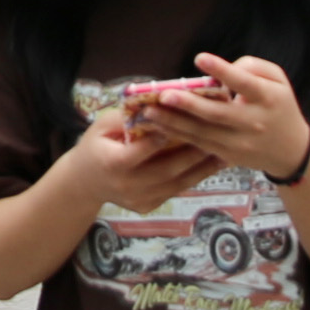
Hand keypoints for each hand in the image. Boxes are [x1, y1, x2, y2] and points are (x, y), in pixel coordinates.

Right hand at [55, 106, 215, 218]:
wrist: (86, 182)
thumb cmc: (96, 146)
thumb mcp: (102, 126)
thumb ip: (125, 117)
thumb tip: (153, 103)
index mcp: (111, 163)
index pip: (139, 152)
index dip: (159, 139)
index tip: (181, 124)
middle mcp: (126, 185)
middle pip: (166, 169)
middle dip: (193, 153)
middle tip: (215, 137)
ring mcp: (138, 199)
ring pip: (176, 183)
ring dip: (202, 169)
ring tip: (223, 153)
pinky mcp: (147, 206)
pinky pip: (175, 190)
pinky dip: (194, 178)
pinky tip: (210, 166)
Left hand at [152, 53, 309, 186]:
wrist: (291, 150)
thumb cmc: (279, 105)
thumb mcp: (277, 80)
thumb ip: (251, 68)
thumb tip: (219, 71)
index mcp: (269, 99)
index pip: (244, 83)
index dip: (222, 70)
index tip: (200, 57)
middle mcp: (254, 122)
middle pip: (218, 114)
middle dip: (188, 104)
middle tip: (164, 94)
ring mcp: (241, 143)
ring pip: (203, 132)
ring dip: (174, 123)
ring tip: (150, 112)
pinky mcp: (228, 156)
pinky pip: (200, 144)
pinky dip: (178, 136)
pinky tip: (158, 126)